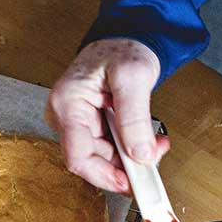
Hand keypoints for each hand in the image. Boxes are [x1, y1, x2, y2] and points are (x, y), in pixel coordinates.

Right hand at [45, 38, 168, 192]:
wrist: (126, 37)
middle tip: (153, 160)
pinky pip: (109, 148)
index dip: (104, 175)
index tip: (129, 184)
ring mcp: (77, 122)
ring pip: (103, 157)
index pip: (77, 156)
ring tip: (156, 145)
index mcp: (66, 104)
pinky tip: (147, 141)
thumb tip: (140, 154)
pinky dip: (130, 148)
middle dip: (125, 165)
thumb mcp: (133, 77)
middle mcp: (66, 116)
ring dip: (131, 157)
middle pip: (92, 160)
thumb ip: (135, 118)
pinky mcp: (90, 125)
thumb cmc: (122, 48)